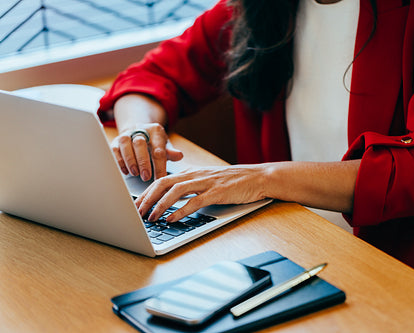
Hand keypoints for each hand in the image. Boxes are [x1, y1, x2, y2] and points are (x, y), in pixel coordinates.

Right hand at [111, 123, 182, 180]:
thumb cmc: (154, 142)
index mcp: (155, 131)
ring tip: (135, 173)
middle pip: (140, 144)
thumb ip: (171, 152)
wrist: (138, 131)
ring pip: (125, 144)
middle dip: (143, 162)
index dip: (160, 166)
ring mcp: (127, 134)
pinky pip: (114, 149)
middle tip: (146, 177)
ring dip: (130, 161)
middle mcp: (140, 130)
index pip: (158, 150)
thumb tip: (179, 156)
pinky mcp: (115, 140)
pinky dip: (119, 161)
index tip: (161, 179)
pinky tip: (125, 171)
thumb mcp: (165, 146)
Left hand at [135, 165, 268, 221]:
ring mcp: (206, 183)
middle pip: (163, 183)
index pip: (162, 179)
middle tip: (136, 212)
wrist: (259, 177)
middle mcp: (196, 175)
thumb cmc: (234, 182)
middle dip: (146, 198)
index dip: (146, 192)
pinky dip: (180, 210)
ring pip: (175, 191)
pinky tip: (172, 219)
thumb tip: (172, 201)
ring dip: (160, 205)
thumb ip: (191, 187)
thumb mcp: (208, 181)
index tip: (136, 205)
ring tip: (151, 218)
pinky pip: (194, 201)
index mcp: (192, 172)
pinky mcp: (217, 193)